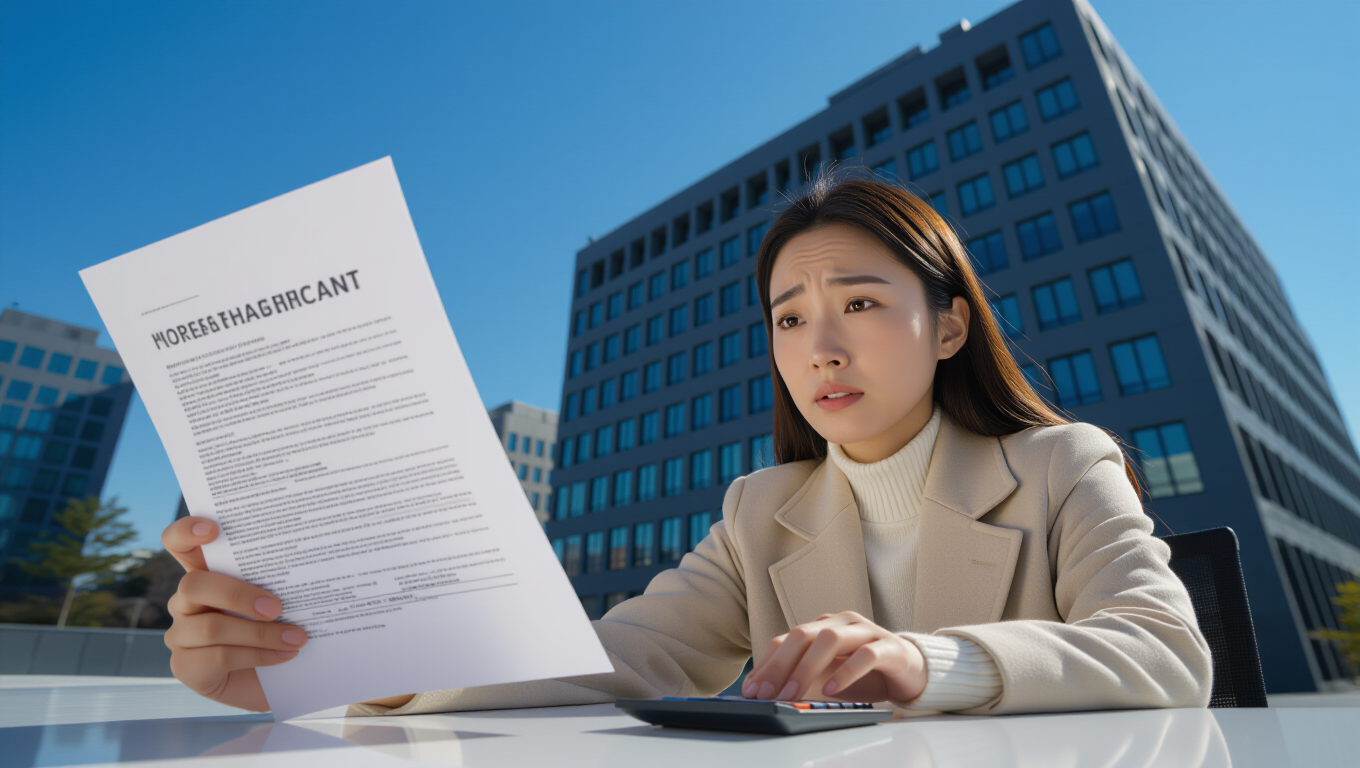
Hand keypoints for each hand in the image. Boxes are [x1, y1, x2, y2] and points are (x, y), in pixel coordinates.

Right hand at [162, 515, 307, 711]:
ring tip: (297, 637)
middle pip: (193, 585)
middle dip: (238, 594)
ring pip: (212, 627)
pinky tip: (286, 654)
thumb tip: (307, 562)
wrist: (279, 680)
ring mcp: (181, 635)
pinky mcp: (185, 667)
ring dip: (261, 633)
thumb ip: (275, 581)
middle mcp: (185, 602)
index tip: (213, 529)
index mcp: (205, 574)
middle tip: (277, 606)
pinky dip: (259, 655)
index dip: (185, 532)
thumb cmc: (277, 630)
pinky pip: (219, 656)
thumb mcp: (277, 601)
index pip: (178, 544)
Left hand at [740, 611, 926, 705]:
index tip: (752, 690)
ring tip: (793, 693)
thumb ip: (802, 677)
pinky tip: (831, 689)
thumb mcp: (829, 675)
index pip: (787, 639)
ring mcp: (867, 631)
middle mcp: (842, 622)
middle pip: (803, 634)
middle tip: (767, 694)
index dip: (767, 663)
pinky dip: (845, 672)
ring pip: (830, 639)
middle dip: (780, 665)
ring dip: (807, 668)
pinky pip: (865, 655)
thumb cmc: (866, 672)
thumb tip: (766, 691)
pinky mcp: (890, 647)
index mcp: (824, 625)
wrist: (912, 670)